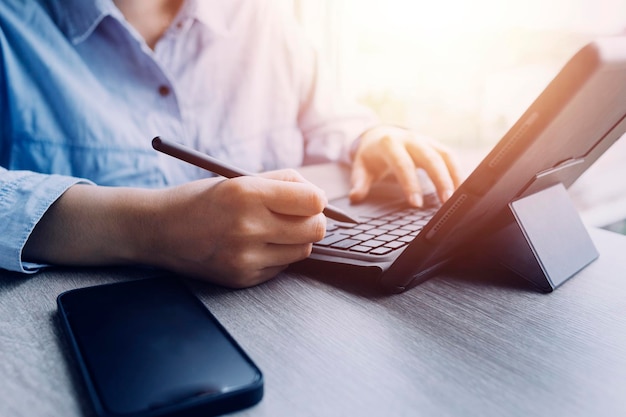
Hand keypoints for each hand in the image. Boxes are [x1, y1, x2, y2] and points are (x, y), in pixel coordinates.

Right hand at [148, 169, 327, 286]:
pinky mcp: (243, 278)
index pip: (313, 200)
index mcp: (247, 193)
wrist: (159, 230)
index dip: (317, 199)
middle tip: (298, 215)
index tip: (309, 199)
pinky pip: (281, 266)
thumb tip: (319, 196)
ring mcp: (245, 257)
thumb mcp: (237, 179)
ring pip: (303, 250)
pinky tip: (255, 245)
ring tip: (273, 229)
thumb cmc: (200, 200)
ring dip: (296, 239)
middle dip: (313, 220)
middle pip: (315, 229)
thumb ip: (281, 182)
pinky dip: (276, 255)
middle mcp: (248, 226)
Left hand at [349, 125, 461, 206]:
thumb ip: (359, 182)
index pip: (403, 164)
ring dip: (453, 176)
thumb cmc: (371, 155)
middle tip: (446, 201)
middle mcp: (410, 139)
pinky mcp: (435, 144)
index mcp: (389, 143)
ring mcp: (425, 140)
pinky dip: (457, 172)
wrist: (379, 134)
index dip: (410, 184)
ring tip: (457, 198)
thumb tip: (355, 197)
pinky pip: (450, 157)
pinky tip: (461, 189)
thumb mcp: (361, 167)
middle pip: (430, 157)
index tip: (416, 204)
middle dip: (440, 179)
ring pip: (444, 155)